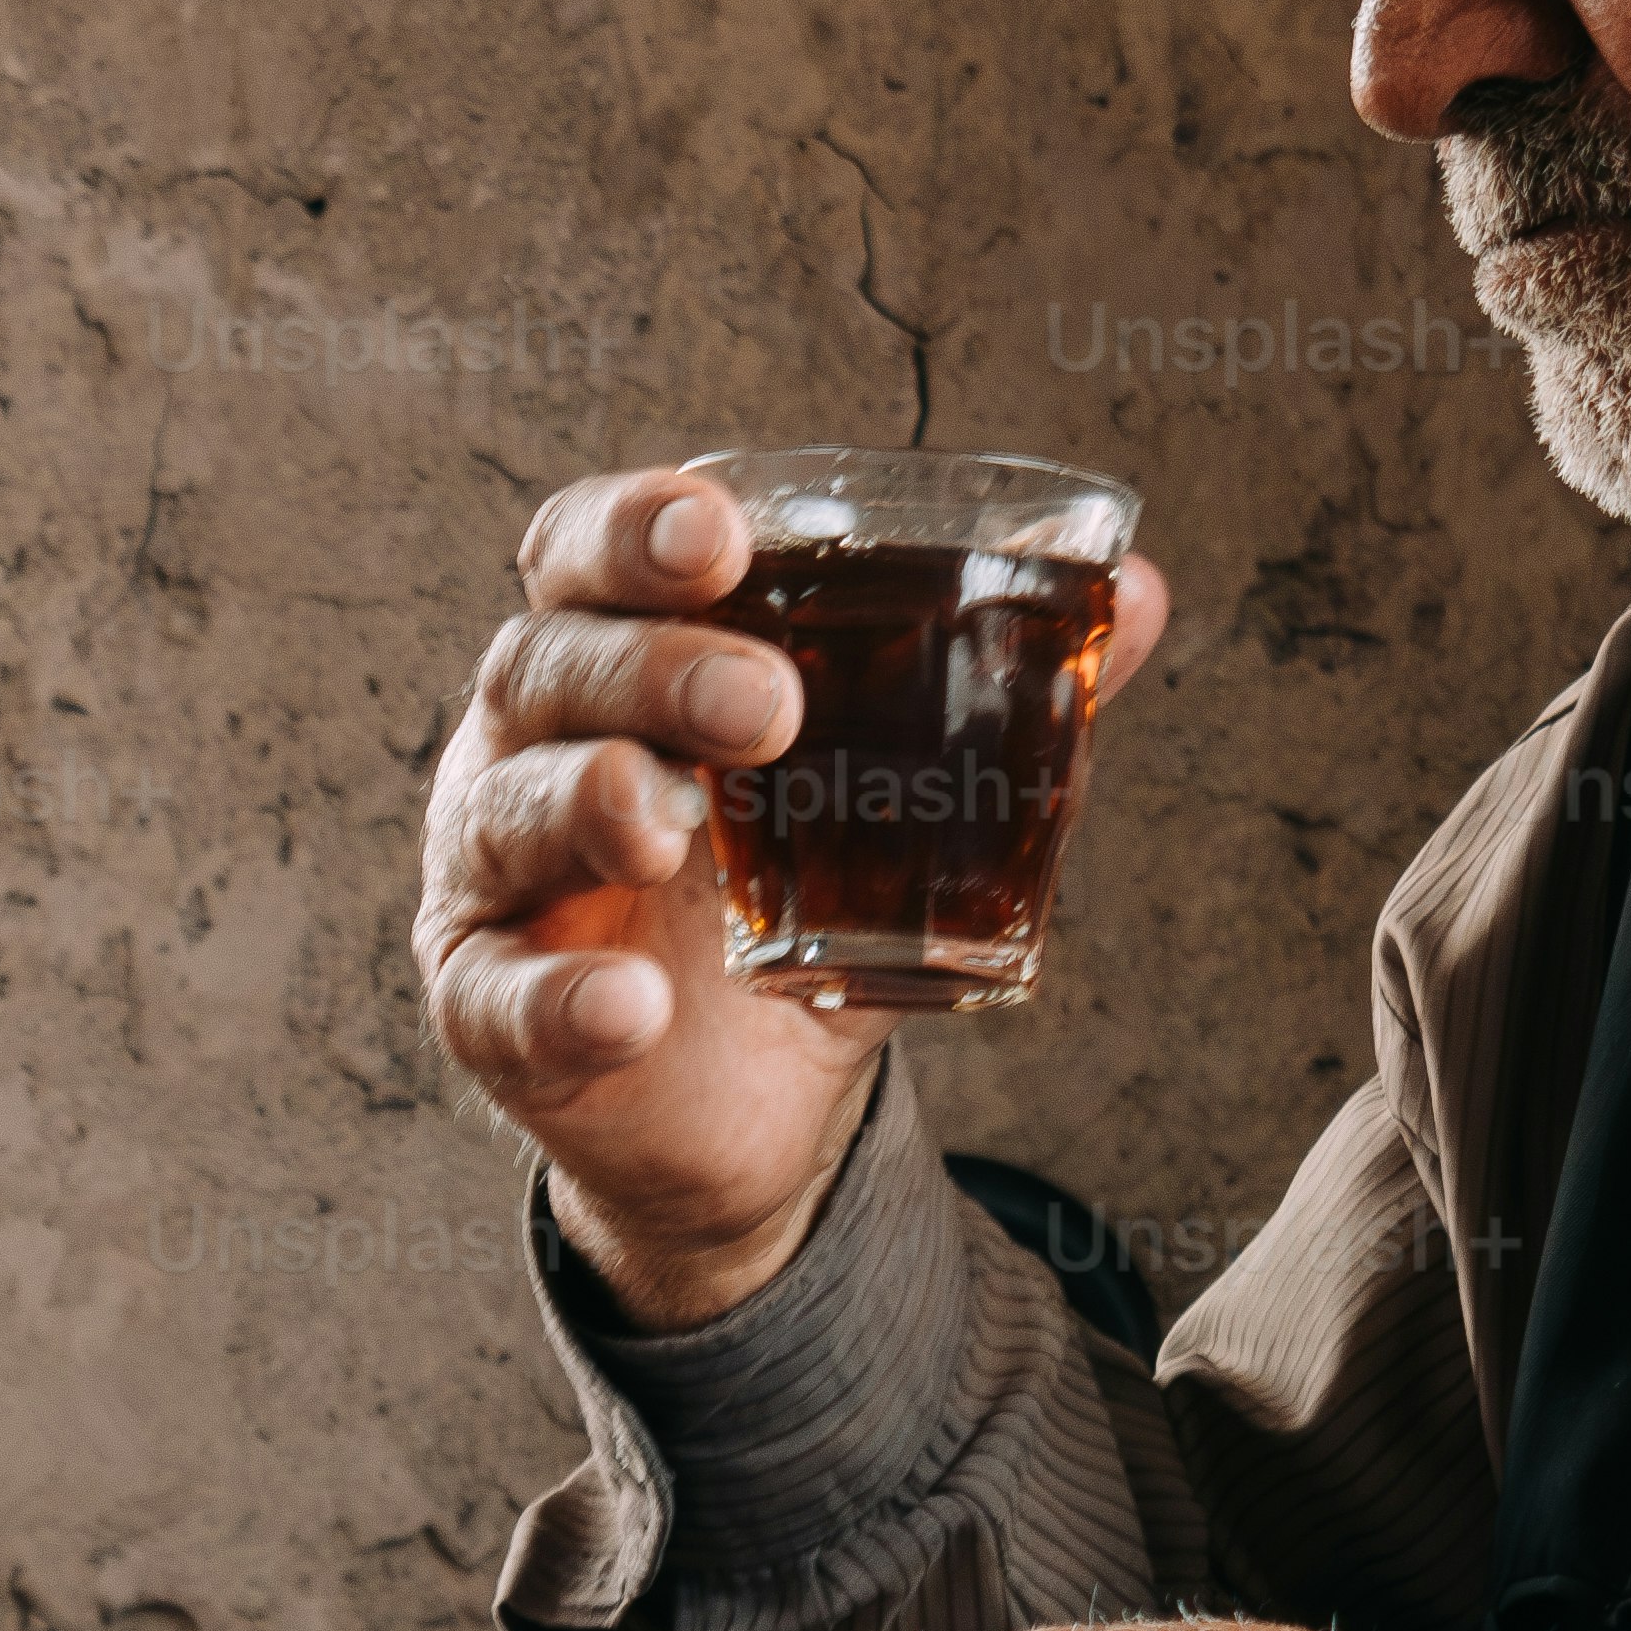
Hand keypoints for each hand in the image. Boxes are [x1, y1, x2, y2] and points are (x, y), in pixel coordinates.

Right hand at [412, 466, 1168, 1322]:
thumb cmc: (793, 893)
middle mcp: (535, 741)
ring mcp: (495, 874)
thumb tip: (1138, 593)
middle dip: (652, 667)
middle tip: (767, 704)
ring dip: (592, 800)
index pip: (588, 554)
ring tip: (667, 826)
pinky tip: (636, 1006)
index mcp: (620, 656)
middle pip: (551, 662)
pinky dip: (565, 1000)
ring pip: (510, 808)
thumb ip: (999, 691)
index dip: (632, 525)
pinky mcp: (492, 1003)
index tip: (718, 529)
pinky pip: (500, 997)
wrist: (750, 1105)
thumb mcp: (893, 789)